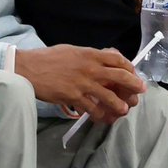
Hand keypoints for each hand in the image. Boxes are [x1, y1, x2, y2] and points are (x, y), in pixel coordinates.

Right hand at [15, 45, 144, 124]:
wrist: (28, 68)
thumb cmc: (48, 58)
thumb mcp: (73, 51)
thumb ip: (90, 56)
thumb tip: (105, 58)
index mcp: (91, 55)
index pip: (118, 60)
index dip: (130, 68)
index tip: (133, 74)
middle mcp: (91, 69)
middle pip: (121, 77)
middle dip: (134, 85)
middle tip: (140, 91)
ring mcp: (83, 84)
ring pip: (110, 97)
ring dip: (120, 105)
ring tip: (124, 109)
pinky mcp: (74, 97)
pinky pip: (92, 109)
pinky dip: (99, 114)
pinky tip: (102, 117)